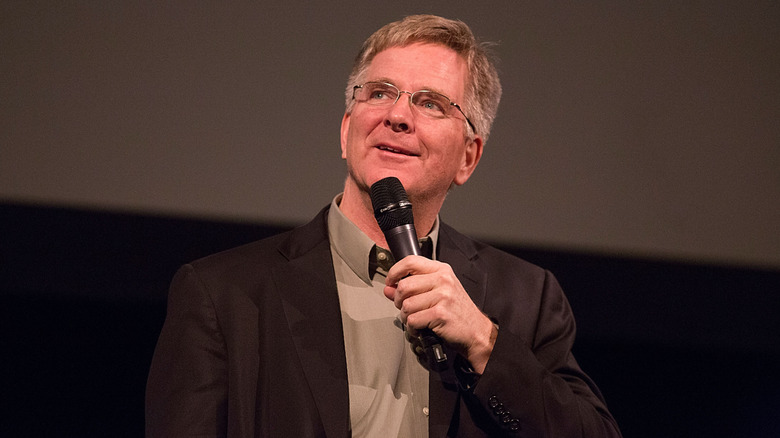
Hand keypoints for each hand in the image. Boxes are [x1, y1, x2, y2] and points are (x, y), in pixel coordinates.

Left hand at [384, 255, 495, 372]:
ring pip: (406, 305)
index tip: (390, 281)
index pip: (410, 261)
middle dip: (398, 300)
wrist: (476, 330)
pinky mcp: (440, 314)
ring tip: (415, 319)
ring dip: (406, 316)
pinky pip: (413, 320)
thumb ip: (412, 288)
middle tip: (404, 307)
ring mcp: (443, 296)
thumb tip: (388, 289)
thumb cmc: (457, 310)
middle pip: (404, 285)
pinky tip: (420, 328)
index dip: (394, 272)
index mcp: (441, 270)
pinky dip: (412, 328)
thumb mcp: (437, 292)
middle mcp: (443, 280)